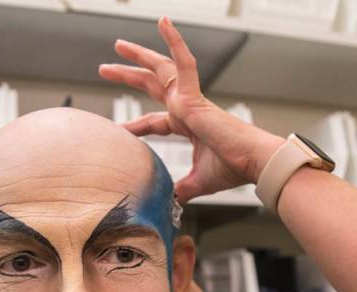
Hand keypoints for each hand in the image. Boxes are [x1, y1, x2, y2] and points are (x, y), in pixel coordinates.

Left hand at [99, 17, 283, 203]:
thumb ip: (181, 190)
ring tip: (118, 45)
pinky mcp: (195, 96)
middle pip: (152, 85)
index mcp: (189, 125)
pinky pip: (184, 62)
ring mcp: (190, 99)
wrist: (252, 162)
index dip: (135, 125)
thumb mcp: (198, 182)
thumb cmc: (233, 169)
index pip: (155, 122)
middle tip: (105, 68)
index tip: (117, 129)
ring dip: (139, 56)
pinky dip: (175, 41)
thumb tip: (169, 203)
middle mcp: (187, 108)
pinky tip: (163, 22)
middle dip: (129, 76)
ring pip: (161, 69)